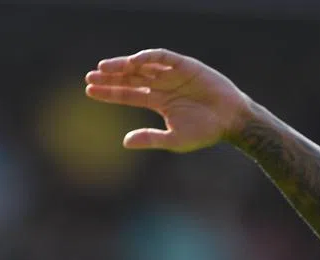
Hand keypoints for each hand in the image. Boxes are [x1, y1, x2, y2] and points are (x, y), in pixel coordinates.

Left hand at [84, 48, 252, 152]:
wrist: (231, 121)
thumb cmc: (204, 132)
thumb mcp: (173, 139)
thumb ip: (149, 139)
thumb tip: (124, 142)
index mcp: (158, 101)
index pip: (128, 94)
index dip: (109, 92)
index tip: (89, 90)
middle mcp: (162, 85)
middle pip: (130, 78)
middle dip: (110, 77)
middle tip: (90, 76)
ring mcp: (173, 74)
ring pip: (143, 66)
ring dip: (124, 65)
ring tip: (104, 68)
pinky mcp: (186, 65)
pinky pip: (164, 57)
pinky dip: (149, 56)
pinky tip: (133, 61)